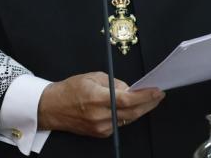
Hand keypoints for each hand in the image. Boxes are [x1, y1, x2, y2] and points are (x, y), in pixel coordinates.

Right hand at [37, 72, 163, 136]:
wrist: (51, 108)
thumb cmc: (70, 90)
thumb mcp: (93, 77)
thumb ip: (114, 83)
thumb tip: (130, 89)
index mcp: (97, 98)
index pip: (128, 99)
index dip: (145, 96)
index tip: (157, 91)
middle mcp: (99, 115)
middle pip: (132, 112)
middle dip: (149, 103)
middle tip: (159, 94)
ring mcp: (100, 127)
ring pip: (128, 118)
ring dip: (141, 109)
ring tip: (149, 98)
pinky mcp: (100, 133)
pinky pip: (120, 123)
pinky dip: (128, 114)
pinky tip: (132, 107)